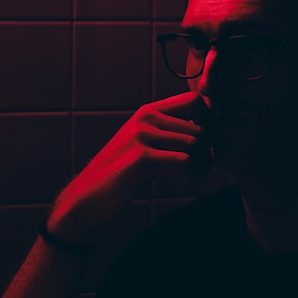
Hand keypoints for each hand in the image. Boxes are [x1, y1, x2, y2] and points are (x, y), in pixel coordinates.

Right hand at [46, 91, 209, 244]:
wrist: (87, 197)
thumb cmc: (122, 174)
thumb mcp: (145, 145)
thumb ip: (169, 134)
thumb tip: (208, 133)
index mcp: (149, 111)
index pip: (195, 100)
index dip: (211, 122)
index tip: (210, 146)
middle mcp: (146, 117)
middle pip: (200, 127)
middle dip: (208, 153)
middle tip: (199, 174)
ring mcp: (142, 136)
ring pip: (196, 144)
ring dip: (200, 168)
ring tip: (189, 181)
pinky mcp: (141, 158)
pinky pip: (184, 161)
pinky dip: (189, 176)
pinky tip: (180, 185)